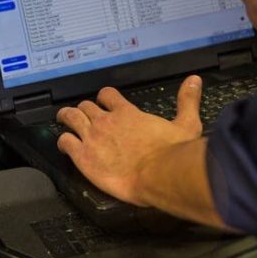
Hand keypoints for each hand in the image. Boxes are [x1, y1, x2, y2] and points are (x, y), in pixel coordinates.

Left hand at [56, 76, 203, 205]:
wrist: (160, 175)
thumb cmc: (173, 154)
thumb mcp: (186, 124)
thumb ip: (187, 101)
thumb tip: (194, 81)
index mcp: (127, 113)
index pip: (107, 95)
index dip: (104, 98)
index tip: (103, 102)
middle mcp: (106, 121)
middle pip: (85, 106)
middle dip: (83, 109)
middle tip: (82, 114)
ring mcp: (92, 137)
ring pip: (70, 118)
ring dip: (65, 117)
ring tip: (63, 119)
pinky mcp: (83, 156)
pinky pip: (65, 142)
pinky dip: (62, 142)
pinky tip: (64, 145)